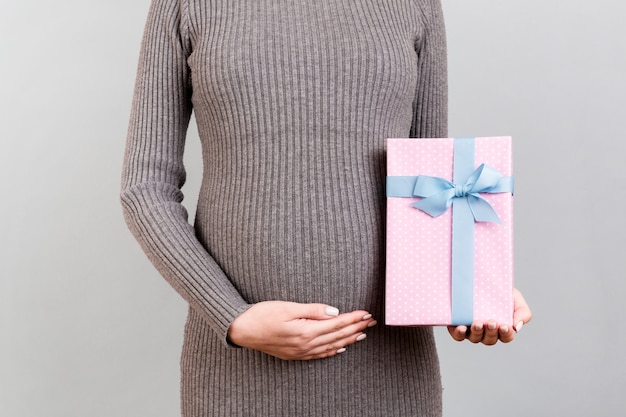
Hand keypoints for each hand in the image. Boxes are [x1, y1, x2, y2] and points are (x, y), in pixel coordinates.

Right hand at [227, 301, 376, 359]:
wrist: (242, 330)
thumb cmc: (262, 315)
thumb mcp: (288, 307)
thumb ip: (312, 310)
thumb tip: (334, 312)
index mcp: (306, 331)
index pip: (337, 324)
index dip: (353, 318)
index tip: (367, 313)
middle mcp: (306, 345)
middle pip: (337, 336)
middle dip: (356, 328)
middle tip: (372, 322)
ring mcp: (300, 352)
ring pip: (331, 346)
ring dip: (348, 339)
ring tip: (362, 334)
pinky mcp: (294, 354)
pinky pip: (319, 354)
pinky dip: (332, 350)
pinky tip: (340, 348)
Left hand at [447, 288, 531, 344]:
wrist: (479, 279)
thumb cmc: (500, 292)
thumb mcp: (515, 298)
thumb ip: (522, 312)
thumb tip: (517, 328)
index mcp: (501, 329)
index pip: (506, 337)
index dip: (506, 334)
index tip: (505, 326)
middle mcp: (486, 332)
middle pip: (490, 339)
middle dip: (491, 332)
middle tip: (491, 322)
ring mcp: (471, 330)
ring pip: (474, 338)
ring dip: (477, 332)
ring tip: (478, 323)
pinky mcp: (457, 326)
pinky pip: (458, 335)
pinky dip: (459, 333)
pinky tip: (461, 328)